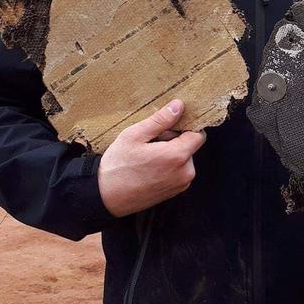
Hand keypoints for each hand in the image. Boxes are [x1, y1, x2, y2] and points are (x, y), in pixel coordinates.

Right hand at [97, 99, 206, 216]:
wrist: (105, 197)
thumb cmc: (118, 166)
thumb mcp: (135, 135)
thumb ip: (160, 120)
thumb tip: (179, 105)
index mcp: (178, 156)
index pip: (199, 135)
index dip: (185, 128)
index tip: (169, 127)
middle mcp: (185, 172)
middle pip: (190, 147)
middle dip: (174, 141)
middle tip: (151, 143)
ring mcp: (181, 184)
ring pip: (184, 159)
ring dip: (171, 154)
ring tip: (148, 157)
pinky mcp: (175, 192)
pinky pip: (178, 172)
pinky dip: (168, 167)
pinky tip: (149, 168)